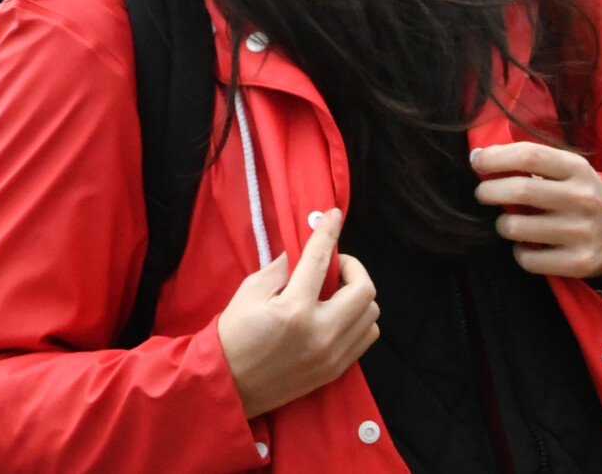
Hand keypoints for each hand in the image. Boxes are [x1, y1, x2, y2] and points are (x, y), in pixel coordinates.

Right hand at [215, 210, 379, 419]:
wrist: (230, 386)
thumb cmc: (234, 335)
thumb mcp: (249, 293)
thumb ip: (278, 270)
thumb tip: (300, 254)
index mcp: (295, 309)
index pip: (320, 261)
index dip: (328, 232)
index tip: (335, 215)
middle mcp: (322, 333)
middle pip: (364, 291)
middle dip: (353, 268)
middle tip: (332, 266)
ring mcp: (333, 355)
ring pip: (371, 315)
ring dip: (358, 295)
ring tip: (335, 291)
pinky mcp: (336, 370)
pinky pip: (365, 338)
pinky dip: (359, 319)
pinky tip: (337, 314)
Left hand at [473, 141, 601, 279]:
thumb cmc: (580, 194)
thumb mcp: (566, 169)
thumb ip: (529, 161)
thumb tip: (478, 157)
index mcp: (576, 168)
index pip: (529, 156)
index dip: (495, 158)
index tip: (476, 162)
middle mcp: (582, 198)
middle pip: (520, 190)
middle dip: (488, 191)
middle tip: (483, 194)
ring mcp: (581, 232)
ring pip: (517, 227)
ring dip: (503, 225)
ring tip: (509, 222)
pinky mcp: (579, 262)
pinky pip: (529, 260)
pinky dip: (520, 252)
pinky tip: (528, 245)